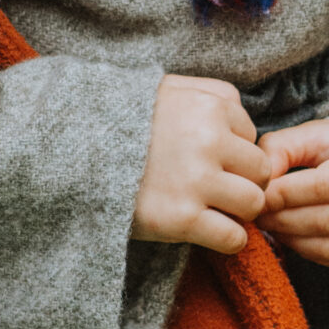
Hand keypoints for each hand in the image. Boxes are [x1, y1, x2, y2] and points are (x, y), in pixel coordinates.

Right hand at [133, 73, 270, 254]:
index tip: (207, 158)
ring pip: (254, 203)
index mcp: (210, 106)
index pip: (251, 134)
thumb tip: (242, 118)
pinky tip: (208, 231)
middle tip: (217, 189)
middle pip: (261, 170)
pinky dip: (227, 239)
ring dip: (239, 211)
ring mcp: (197, 180)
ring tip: (214, 210)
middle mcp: (210, 140)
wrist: (67, 150)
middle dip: (244, 180)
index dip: (233, 149)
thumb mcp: (164, 89)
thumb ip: (206, 94)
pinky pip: (234, 238)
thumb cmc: (116, 120)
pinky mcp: (182, 218)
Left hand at [260, 119, 328, 272]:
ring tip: (273, 225)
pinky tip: (295, 237)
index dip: (284, 194)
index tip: (257, 196)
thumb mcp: (320, 135)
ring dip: (292, 240)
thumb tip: (259, 181)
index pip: (324, 186)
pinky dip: (309, 253)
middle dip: (283, 219)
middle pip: (326, 220)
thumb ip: (283, 148)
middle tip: (258, 214)